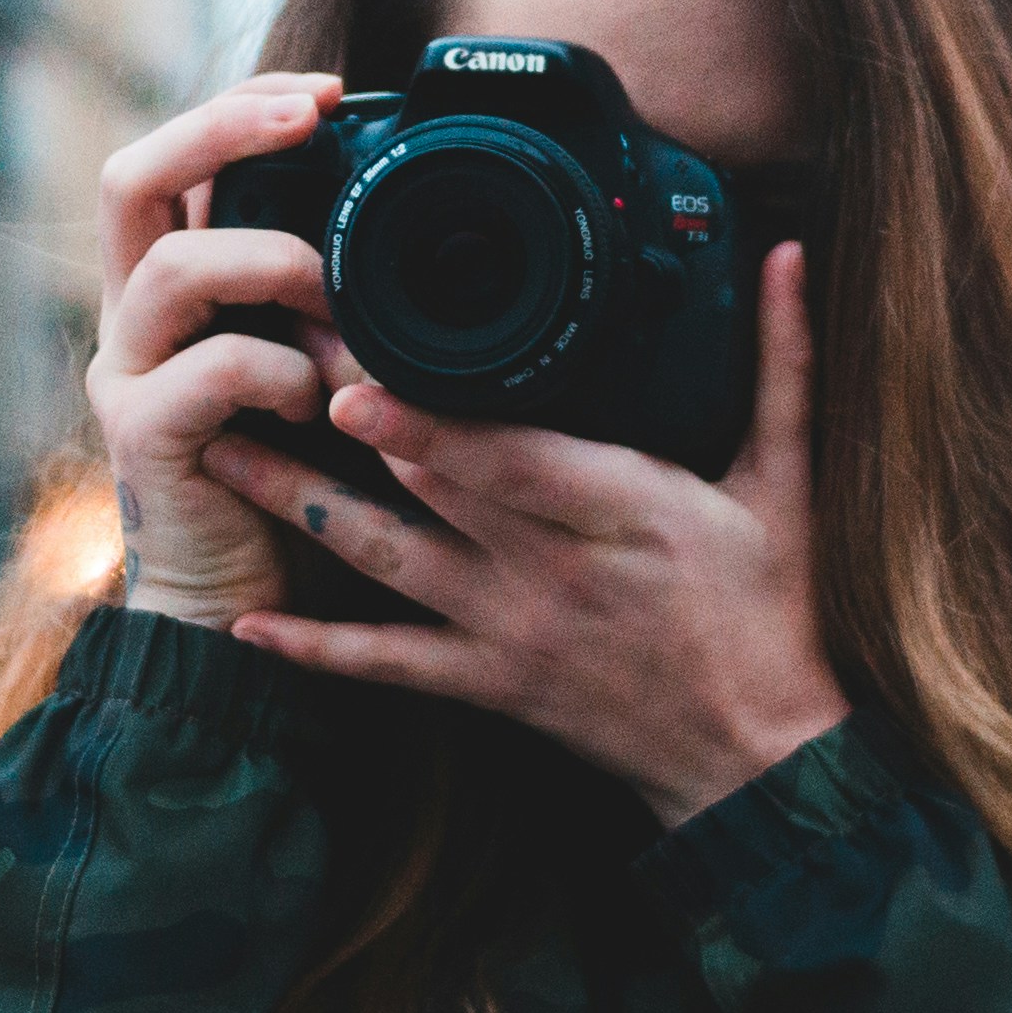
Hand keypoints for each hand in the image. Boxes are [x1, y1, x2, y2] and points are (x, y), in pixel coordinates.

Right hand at [89, 72, 364, 629]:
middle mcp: (132, 318)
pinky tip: (324, 405)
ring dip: (281, 266)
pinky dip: (284, 371)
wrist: (242, 608)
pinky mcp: (143, 436)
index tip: (332, 92)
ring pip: (177, 267)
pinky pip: (212, 369)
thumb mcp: (325, 362)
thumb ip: (339, 297)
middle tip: (313, 113)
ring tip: (346, 308)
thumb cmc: (299, 480)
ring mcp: (129, 374)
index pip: (172, 160)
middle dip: (222, 128)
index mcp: (171, 288)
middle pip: (130, 178)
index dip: (240, 109)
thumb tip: (414, 219)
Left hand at [204, 242, 848, 828]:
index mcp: (623, 511)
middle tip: (258, 354)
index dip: (424, 425)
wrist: (760, 758)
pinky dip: (315, 647)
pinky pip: (386, 665)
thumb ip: (783, 363)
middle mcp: (550, 572)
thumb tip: (794, 254)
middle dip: (335, 425)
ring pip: (383, 563)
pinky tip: (246, 620)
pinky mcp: (488, 681)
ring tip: (218, 451)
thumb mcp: (786, 484)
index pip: (508, 461)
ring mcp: (509, 631)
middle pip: (424, 490)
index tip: (351, 383)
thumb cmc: (774, 610)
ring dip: (297, 507)